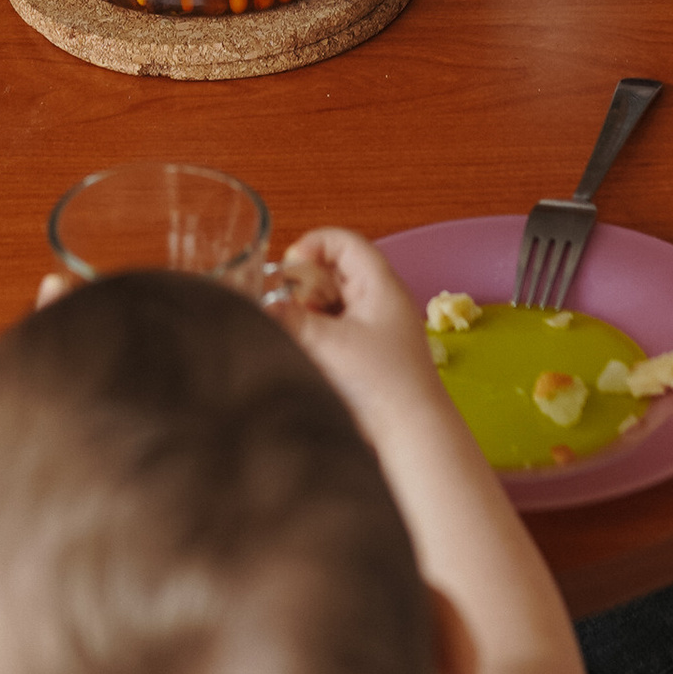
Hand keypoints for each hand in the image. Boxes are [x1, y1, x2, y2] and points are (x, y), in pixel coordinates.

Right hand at [272, 226, 446, 436]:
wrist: (412, 432)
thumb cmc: (382, 383)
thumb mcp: (327, 343)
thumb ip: (288, 319)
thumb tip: (260, 306)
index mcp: (379, 284)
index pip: (343, 241)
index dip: (312, 246)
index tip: (287, 268)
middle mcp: (380, 299)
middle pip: (334, 270)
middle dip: (303, 285)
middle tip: (285, 305)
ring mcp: (375, 326)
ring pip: (331, 302)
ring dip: (308, 312)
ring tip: (296, 332)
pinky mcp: (368, 351)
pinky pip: (335, 328)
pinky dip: (316, 332)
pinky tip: (306, 350)